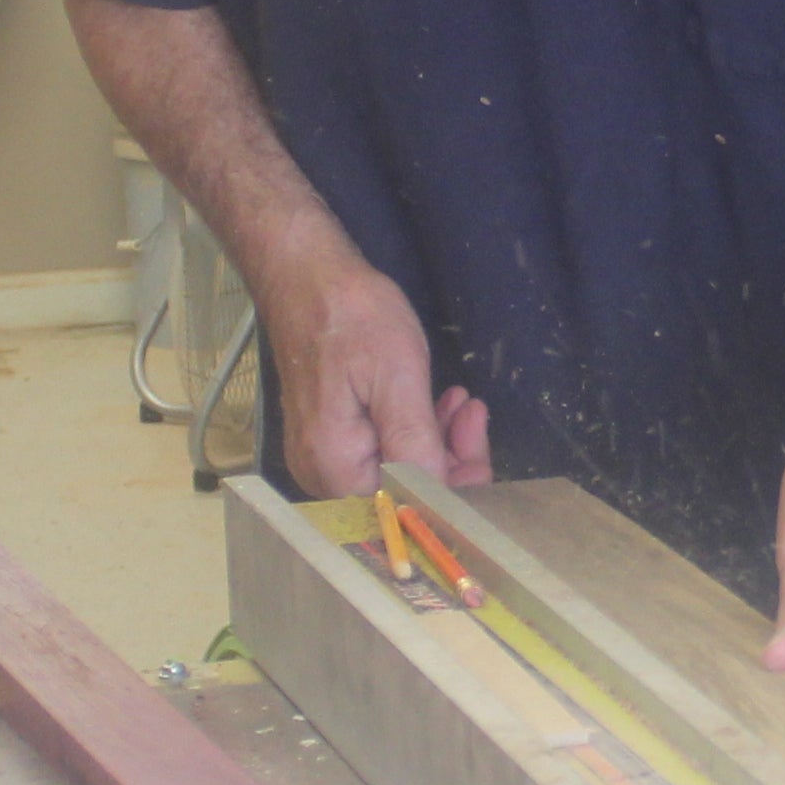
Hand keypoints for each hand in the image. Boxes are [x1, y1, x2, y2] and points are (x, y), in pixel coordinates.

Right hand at [261, 250, 494, 497]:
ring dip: (437, 442)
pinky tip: (436, 405)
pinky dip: (413, 432)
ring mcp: (323, 459)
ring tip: (460, 401)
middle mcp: (323, 476)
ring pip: (397, 473)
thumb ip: (415, 444)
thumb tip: (437, 503)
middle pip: (403, 495)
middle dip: (450, 459)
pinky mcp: (330, 440)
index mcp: (336, 469)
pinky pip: (381, 453)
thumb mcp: (396, 377)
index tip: (479, 441)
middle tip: (473, 411)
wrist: (306, 277)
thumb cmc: (351, 319)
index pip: (408, 508)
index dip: (454, 487)